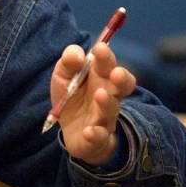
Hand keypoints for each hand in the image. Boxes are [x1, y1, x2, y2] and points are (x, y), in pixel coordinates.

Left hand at [51, 42, 135, 165]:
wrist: (71, 131)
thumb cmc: (71, 96)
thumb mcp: (64, 76)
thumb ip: (69, 61)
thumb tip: (77, 53)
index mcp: (101, 77)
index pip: (109, 64)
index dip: (106, 57)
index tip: (100, 48)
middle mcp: (108, 96)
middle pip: (122, 86)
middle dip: (121, 79)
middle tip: (115, 73)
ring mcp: (104, 118)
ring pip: (111, 110)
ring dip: (107, 103)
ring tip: (100, 95)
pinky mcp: (97, 138)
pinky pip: (100, 137)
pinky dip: (95, 134)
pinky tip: (88, 131)